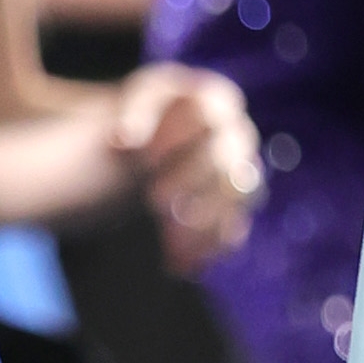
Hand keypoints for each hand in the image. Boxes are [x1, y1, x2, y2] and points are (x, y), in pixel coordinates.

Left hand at [108, 61, 262, 273]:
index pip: (207, 114)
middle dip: (190, 179)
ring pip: (236, 199)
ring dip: (205, 220)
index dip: (179, 136)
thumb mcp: (136, 100)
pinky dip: (207, 248)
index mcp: (216, 100)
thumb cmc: (143, 115)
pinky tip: (179, 263)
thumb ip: (132, 112)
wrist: (147, 147)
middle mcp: (237, 135)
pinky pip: (233, 230)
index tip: (146, 157)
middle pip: (226, 159)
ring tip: (169, 240)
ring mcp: (240, 174)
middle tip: (153, 199)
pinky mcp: (231, 211)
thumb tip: (123, 140)